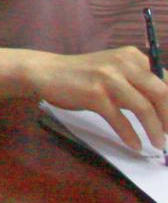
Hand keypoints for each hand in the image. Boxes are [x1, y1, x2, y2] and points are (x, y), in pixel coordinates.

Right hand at [25, 47, 167, 152]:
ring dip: (154, 130)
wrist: (47, 72)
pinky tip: (135, 145)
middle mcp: (123, 63)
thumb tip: (166, 109)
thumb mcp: (116, 74)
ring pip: (143, 108)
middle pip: (161, 93)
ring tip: (159, 145)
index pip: (166, 80)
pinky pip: (120, 119)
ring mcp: (108, 78)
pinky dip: (130, 135)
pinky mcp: (94, 94)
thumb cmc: (84, 75)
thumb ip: (139, 84)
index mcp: (133, 57)